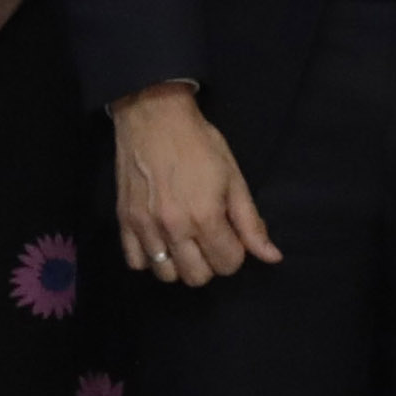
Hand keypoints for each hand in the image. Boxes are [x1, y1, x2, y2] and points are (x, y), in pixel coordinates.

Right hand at [113, 84, 279, 286]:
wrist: (153, 117)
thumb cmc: (199, 143)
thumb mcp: (234, 178)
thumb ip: (251, 222)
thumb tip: (272, 256)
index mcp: (205, 216)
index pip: (228, 264)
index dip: (236, 252)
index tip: (231, 235)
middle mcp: (173, 228)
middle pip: (197, 277)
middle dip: (210, 263)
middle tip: (210, 239)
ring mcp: (145, 227)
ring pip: (166, 275)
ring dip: (180, 264)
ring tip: (185, 242)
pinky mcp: (124, 221)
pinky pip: (135, 262)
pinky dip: (150, 259)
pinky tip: (161, 242)